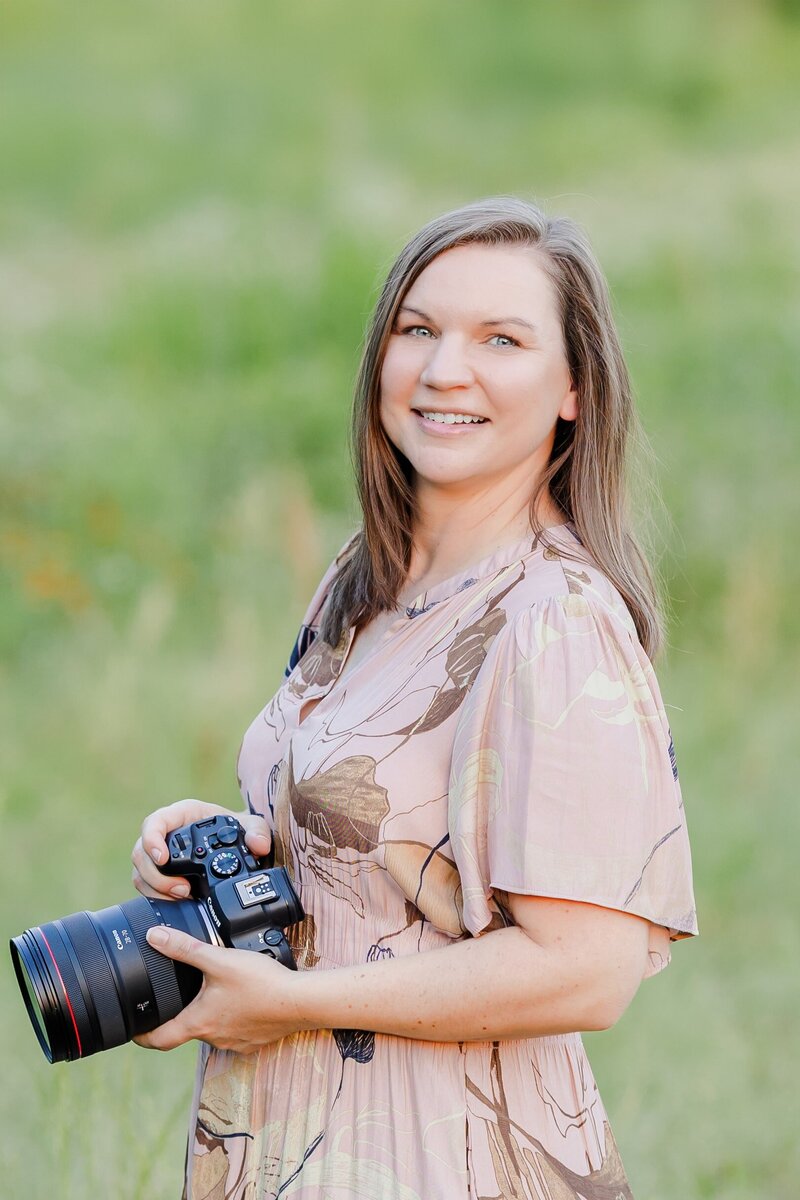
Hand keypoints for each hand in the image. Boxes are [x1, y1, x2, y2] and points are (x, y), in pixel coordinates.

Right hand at [131, 799, 271, 899]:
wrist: (236, 844)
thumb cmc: (238, 829)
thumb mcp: (251, 826)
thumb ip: (257, 832)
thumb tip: (258, 845)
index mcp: (182, 815)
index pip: (155, 822)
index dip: (152, 839)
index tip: (162, 858)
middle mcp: (166, 833)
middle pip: (141, 852)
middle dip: (157, 875)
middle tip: (182, 889)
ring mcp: (160, 855)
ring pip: (140, 872)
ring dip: (156, 888)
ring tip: (183, 897)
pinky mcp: (161, 874)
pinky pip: (146, 886)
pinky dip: (157, 896)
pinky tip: (177, 902)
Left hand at [132, 927, 305, 1053]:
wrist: (301, 1002)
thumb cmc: (261, 983)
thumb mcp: (219, 960)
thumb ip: (185, 948)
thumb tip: (154, 937)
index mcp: (199, 1022)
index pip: (159, 1039)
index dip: (141, 1035)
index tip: (133, 1029)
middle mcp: (214, 1038)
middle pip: (187, 1031)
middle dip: (180, 1015)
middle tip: (176, 997)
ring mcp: (235, 1041)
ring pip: (212, 1030)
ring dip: (208, 1014)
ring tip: (212, 991)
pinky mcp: (254, 1040)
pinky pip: (235, 1031)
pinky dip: (232, 1017)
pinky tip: (241, 999)